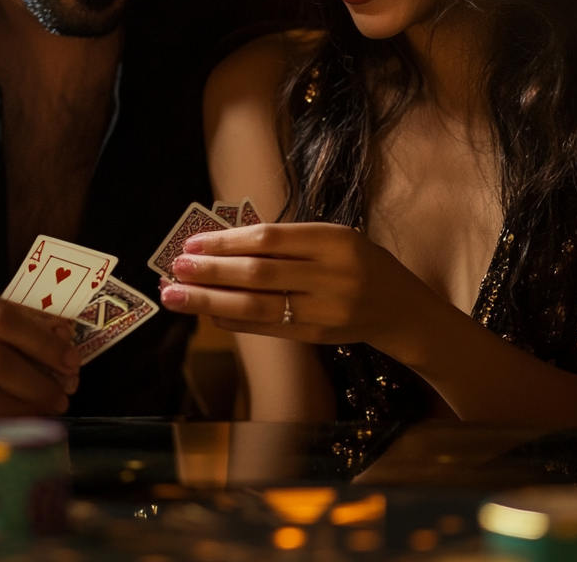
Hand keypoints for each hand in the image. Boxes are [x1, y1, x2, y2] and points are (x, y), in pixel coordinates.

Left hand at [159, 222, 413, 347]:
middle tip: (175, 268)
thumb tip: (224, 244)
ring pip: (258, 305)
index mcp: (333, 240)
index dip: (228, 241)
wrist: (401, 309)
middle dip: (211, 271)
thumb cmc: (360, 264)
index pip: (270, 239)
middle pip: (259, 273)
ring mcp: (324, 310)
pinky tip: (209, 312)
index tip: (193, 243)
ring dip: (211, 300)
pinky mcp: (318, 337)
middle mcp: (330, 275)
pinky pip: (268, 328)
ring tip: (177, 294)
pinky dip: (235, 320)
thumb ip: (288, 241)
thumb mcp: (333, 239)